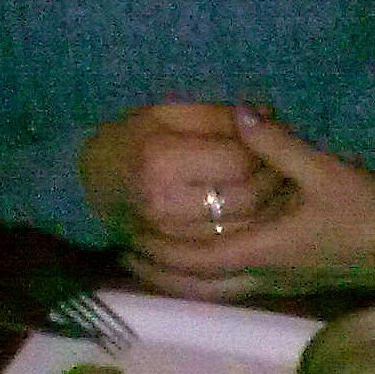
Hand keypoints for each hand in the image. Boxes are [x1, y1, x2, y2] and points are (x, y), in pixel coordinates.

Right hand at [79, 102, 285, 247]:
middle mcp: (168, 206)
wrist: (89, 185)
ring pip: (244, 229)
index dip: (266, 147)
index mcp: (162, 161)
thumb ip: (215, 115)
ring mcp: (172, 240)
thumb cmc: (129, 139)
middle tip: (285, 161)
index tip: (277, 133)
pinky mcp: (178, 260)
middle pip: (247, 199)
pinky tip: (259, 215)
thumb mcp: (164, 113)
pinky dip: (252, 234)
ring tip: (278, 185)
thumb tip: (267, 113)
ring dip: (270, 208)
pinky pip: (230, 251)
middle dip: (275, 179)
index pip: (238, 160)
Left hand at [124, 107, 374, 300]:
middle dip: (160, 272)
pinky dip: (205, 276)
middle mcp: (265, 272)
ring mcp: (278, 278)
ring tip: (149, 256)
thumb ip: (278, 143)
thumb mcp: (325, 170)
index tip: (129, 235)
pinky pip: (233, 284)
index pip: (200, 260)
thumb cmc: (367, 210)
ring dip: (180, 276)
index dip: (162, 251)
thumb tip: (238, 113)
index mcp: (267, 249)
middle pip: (199, 285)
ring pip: (216, 290)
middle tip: (125, 251)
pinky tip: (198, 255)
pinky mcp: (290, 275)